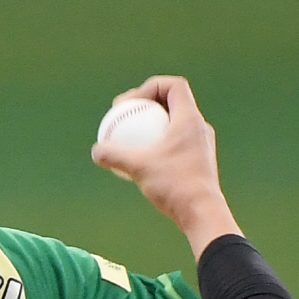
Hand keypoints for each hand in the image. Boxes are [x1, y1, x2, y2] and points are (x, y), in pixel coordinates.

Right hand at [91, 76, 242, 260]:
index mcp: (189, 119)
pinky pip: (173, 141)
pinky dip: (155, 142)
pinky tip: (139, 158)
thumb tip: (96, 150)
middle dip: (144, 103)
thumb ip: (114, 155)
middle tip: (123, 115)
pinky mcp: (196, 159)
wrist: (202, 212)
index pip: (173, 86)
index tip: (128, 103)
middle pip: (171, 101)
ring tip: (129, 136)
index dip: (148, 87)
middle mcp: (198, 127)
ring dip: (149, 123)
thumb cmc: (174, 185)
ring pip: (172, 122)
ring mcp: (199, 144)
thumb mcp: (137, 166)